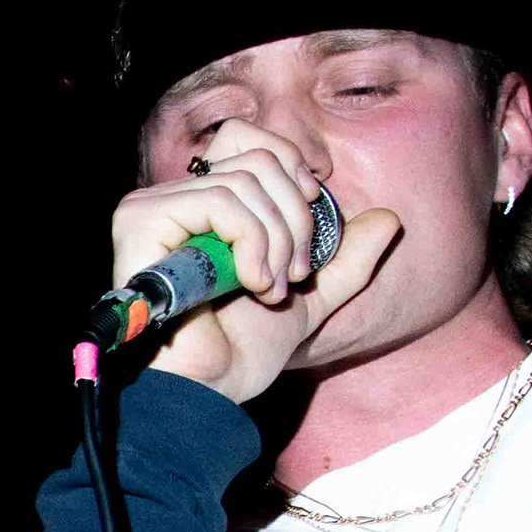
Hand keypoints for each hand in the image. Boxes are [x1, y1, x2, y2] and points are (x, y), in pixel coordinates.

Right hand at [114, 123, 401, 405]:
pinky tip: (251, 283)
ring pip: (246, 180)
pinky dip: (252, 242)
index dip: (291, 168)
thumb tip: (390, 218)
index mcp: (203, 206)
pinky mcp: (141, 220)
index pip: (249, 140)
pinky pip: (221, 201)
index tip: (311, 217)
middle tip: (295, 273)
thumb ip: (344, 260)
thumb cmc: (241, 353)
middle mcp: (173, 198)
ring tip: (272, 288)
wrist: (208, 391)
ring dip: (277, 239)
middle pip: (258, 158)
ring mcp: (151, 207)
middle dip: (296, 217)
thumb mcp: (308, 300)